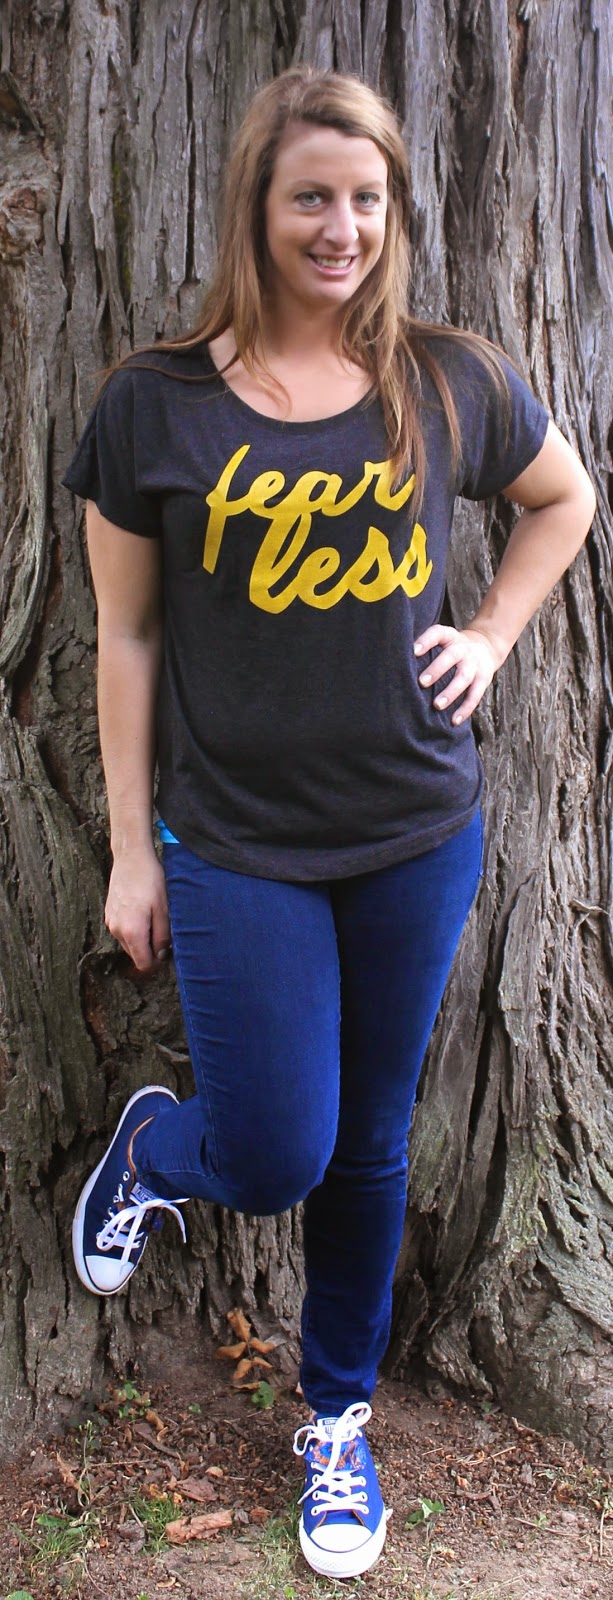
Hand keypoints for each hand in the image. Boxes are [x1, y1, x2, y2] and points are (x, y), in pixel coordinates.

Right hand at [105, 846, 170, 973]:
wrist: (131, 857)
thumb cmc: (150, 880)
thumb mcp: (164, 909)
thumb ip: (162, 936)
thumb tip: (161, 955)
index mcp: (132, 932)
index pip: (143, 963)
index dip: (156, 963)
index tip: (167, 952)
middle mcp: (117, 930)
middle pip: (135, 955)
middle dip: (150, 950)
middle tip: (164, 932)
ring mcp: (110, 922)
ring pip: (128, 943)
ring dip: (141, 939)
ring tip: (153, 918)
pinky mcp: (108, 914)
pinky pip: (122, 931)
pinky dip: (133, 929)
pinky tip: (143, 912)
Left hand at [414, 624, 502, 724]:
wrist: (485, 647)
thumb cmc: (451, 648)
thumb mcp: (442, 641)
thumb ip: (425, 648)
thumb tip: (395, 664)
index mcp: (449, 636)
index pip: (437, 634)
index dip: (426, 641)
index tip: (413, 651)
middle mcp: (463, 648)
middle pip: (451, 656)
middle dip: (437, 669)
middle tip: (422, 682)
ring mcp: (474, 664)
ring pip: (464, 677)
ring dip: (451, 692)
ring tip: (437, 705)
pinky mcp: (483, 679)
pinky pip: (475, 695)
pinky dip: (465, 709)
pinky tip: (454, 721)